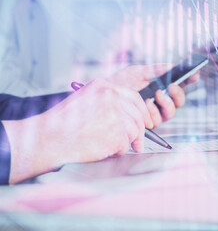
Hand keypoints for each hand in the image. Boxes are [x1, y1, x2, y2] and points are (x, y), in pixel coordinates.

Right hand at [3, 79, 151, 183]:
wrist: (48, 140)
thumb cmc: (63, 125)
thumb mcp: (86, 101)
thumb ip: (108, 103)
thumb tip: (130, 115)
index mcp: (103, 86)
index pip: (134, 97)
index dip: (143, 112)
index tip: (147, 122)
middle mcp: (110, 96)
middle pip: (138, 115)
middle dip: (140, 132)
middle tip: (138, 144)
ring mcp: (114, 114)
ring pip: (134, 131)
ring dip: (126, 143)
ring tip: (111, 147)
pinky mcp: (116, 132)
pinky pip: (125, 146)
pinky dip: (116, 151)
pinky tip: (103, 150)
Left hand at [108, 64, 199, 126]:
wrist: (104, 95)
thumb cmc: (120, 83)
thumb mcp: (138, 72)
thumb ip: (155, 70)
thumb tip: (172, 66)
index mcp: (162, 88)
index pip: (180, 85)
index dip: (189, 80)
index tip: (194, 74)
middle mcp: (161, 102)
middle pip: (179, 101)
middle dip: (178, 94)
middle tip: (171, 86)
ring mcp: (155, 114)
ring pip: (171, 113)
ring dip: (166, 103)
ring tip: (157, 94)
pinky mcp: (146, 124)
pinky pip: (157, 120)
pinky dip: (153, 112)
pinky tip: (146, 104)